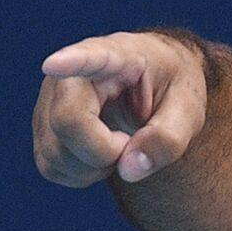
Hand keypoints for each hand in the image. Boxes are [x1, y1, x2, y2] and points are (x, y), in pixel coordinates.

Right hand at [33, 32, 207, 185]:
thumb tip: (128, 170)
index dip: (71, 62)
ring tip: (123, 142)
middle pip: (68, 122)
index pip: (91, 57)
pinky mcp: (43, 129)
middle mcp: (70, 75)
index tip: (54, 64)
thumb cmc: (171, 88)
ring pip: (55, 153)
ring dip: (95, 166)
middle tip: (133, 141)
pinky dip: (82, 173)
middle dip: (105, 151)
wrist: (156, 85)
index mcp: (117, 56)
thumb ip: (168, 139)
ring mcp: (49, 101)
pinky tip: (103, 153)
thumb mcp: (189, 108)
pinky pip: (52, 167)